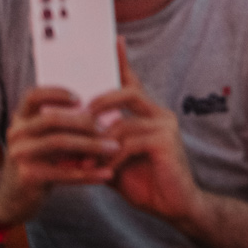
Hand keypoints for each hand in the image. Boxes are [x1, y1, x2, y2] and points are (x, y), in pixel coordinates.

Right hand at [0, 85, 119, 226]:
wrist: (17, 196)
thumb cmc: (44, 159)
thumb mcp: (48, 138)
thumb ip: (66, 123)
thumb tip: (107, 109)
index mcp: (21, 118)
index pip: (33, 96)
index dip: (57, 93)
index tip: (81, 99)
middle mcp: (16, 133)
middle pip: (53, 118)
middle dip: (85, 122)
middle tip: (110, 128)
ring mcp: (19, 155)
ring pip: (60, 142)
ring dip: (92, 145)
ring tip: (115, 148)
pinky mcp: (28, 176)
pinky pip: (63, 172)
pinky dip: (88, 173)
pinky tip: (107, 174)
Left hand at [98, 40, 204, 229]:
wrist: (176, 206)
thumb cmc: (146, 183)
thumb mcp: (115, 161)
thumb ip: (99, 146)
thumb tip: (71, 141)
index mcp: (150, 115)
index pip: (133, 84)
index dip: (123, 63)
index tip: (115, 41)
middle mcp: (160, 115)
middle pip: (127, 92)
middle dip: (100, 101)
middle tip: (79, 116)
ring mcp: (165, 126)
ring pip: (121, 122)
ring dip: (97, 144)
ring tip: (83, 162)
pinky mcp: (165, 142)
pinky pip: (128, 142)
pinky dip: (111, 157)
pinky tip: (106, 171)